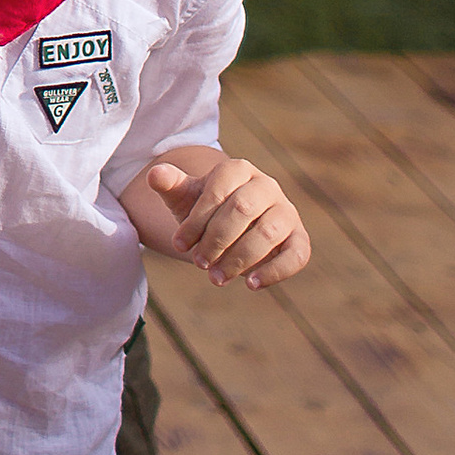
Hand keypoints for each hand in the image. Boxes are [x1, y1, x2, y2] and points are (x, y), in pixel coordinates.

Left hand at [144, 153, 309, 288]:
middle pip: (243, 209)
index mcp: (239, 169)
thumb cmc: (205, 210)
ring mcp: (287, 212)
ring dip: (240, 259)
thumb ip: (170, 184)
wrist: (229, 226)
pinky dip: (275, 272)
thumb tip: (155, 175)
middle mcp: (267, 186)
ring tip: (216, 278)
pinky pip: (296, 255)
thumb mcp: (184, 197)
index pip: (218, 191)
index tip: (179, 244)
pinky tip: (250, 284)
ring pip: (268, 233)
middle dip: (217, 240)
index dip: (197, 220)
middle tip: (198, 263)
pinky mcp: (299, 238)